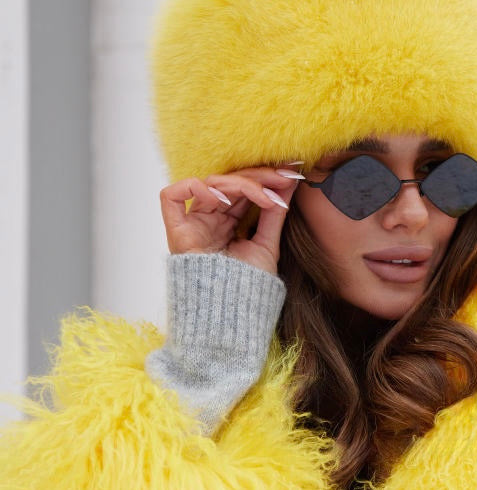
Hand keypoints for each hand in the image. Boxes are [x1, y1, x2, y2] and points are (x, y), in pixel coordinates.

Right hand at [159, 165, 303, 273]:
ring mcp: (193, 223)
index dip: (265, 179)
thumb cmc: (248, 287)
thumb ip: (275, 212)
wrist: (232, 314)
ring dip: (240, 184)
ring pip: (209, 185)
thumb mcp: (267, 244)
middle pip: (229, 183)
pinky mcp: (176, 230)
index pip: (244, 189)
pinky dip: (194, 189)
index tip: (291, 175)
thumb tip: (289, 182)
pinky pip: (171, 196)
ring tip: (263, 197)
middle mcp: (210, 219)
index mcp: (229, 222)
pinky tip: (221, 200)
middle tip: (283, 177)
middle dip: (258, 177)